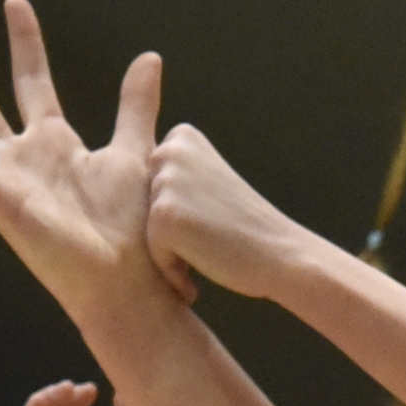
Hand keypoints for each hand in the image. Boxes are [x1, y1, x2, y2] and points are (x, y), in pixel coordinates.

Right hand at [0, 0, 193, 319]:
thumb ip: (136, 105)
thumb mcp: (136, 150)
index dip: (23, 40)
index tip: (14, 1)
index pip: (31, 78)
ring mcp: (3, 179)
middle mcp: (20, 156)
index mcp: (53, 142)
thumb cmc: (132, 227)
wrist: (130, 279)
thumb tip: (149, 56)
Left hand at [148, 124, 313, 301]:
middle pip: (140, 207)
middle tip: (212, 229)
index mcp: (181, 137)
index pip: (148, 182)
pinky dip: (174, 268)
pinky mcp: (163, 217)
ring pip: (145, 231)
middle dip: (169, 228)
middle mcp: (169, 152)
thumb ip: (174, 170)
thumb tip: (123, 186)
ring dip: (173, 248)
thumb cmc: (245, 225)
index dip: (179, 206)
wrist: (281, 252)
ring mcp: (166, 184)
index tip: (211, 208)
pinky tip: (207, 261)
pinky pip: (153, 254)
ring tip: (211, 244)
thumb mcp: (207, 177)